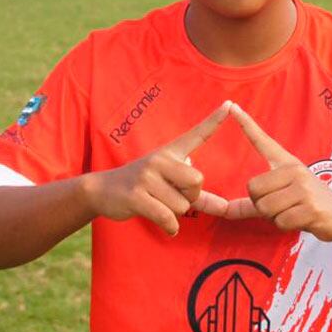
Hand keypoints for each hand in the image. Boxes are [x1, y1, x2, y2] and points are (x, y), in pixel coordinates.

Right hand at [85, 100, 230, 235]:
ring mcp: (146, 177)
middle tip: (174, 197)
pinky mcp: (137, 196)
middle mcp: (159, 160)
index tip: (230, 104)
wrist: (102, 190)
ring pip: (182, 205)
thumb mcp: (168, 183)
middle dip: (191, 197)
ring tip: (159, 205)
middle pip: (197, 181)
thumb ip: (197, 195)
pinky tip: (166, 227)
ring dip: (175, 214)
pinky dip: (170, 227)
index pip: (196, 135)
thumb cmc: (143, 187)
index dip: (214, 121)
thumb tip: (225, 208)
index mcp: (169, 153)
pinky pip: (167, 217)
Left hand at [205, 103, 331, 241]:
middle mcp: (294, 170)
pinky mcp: (311, 207)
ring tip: (293, 212)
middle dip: (262, 206)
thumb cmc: (309, 205)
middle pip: (253, 189)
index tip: (233, 106)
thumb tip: (224, 212)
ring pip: (265, 208)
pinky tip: (301, 220)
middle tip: (282, 206)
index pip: (263, 141)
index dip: (247, 125)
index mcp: (287, 164)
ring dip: (275, 218)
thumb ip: (252, 205)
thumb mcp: (283, 199)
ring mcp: (304, 188)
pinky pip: (280, 221)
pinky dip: (286, 226)